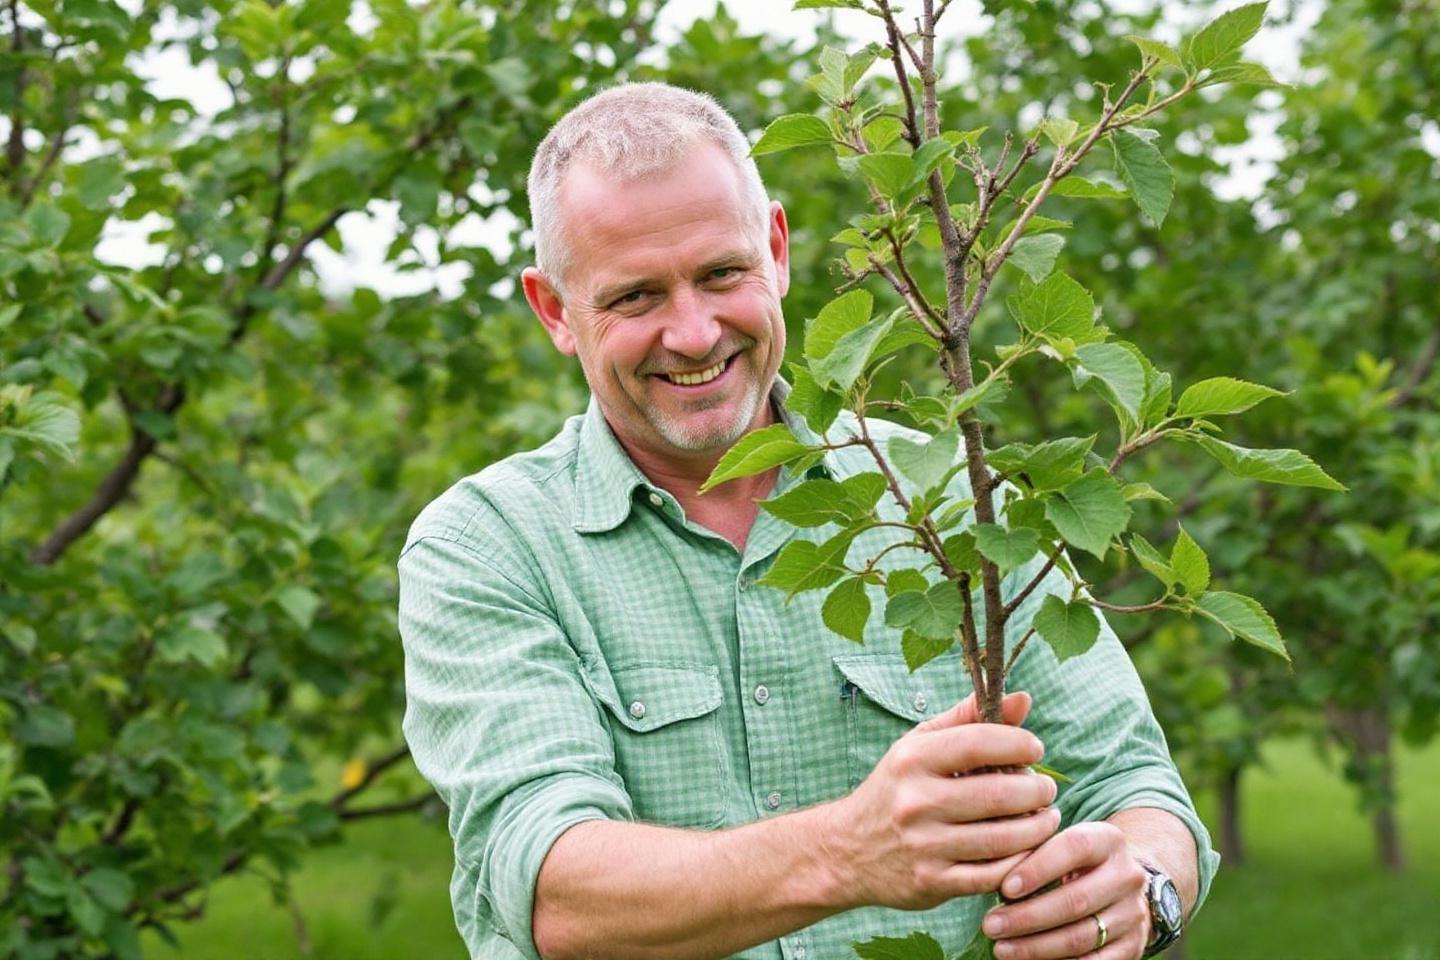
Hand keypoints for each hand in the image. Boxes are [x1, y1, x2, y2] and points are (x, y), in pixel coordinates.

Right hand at [821, 691, 1060, 911]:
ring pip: (1003, 838)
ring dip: (1037, 828)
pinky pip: (993, 875)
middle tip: (1046, 789)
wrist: (846, 849)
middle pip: (999, 794)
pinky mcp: (932, 882)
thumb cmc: (895, 789)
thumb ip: (969, 719)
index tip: (1035, 750)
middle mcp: (916, 801)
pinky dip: (1020, 862)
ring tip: (1045, 818)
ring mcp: (924, 844)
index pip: (980, 742)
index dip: (1020, 743)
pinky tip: (1026, 849)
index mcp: (913, 759)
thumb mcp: (919, 745)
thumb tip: (1023, 699)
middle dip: (1037, 790)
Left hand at [982, 822, 1151, 959]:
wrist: (1122, 886)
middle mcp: (1127, 876)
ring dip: (1036, 947)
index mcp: (1108, 840)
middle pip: (1075, 900)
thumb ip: (1032, 851)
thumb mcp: (1060, 844)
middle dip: (1027, 917)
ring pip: (1082, 936)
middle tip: (991, 926)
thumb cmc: (1073, 861)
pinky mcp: (1134, 946)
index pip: (1073, 848)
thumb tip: (991, 876)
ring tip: (1001, 949)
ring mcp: (1133, 913)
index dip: (1037, 869)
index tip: (1004, 888)